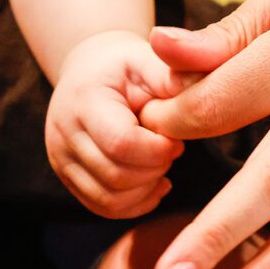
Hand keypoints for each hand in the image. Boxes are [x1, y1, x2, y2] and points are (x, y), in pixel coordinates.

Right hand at [46, 30, 194, 218]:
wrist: (91, 72)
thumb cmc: (127, 67)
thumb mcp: (149, 60)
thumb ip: (175, 75)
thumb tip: (208, 83)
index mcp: (85, 101)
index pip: (122, 143)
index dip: (158, 149)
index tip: (176, 137)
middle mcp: (64, 134)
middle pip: (117, 176)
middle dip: (156, 168)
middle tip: (173, 148)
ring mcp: (61, 159)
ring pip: (110, 199)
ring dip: (147, 188)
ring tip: (162, 161)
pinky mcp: (68, 178)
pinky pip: (104, 208)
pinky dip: (136, 203)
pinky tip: (156, 182)